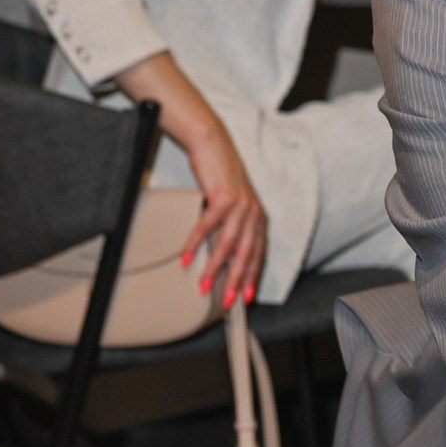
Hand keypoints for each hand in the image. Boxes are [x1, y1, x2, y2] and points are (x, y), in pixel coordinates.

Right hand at [178, 118, 267, 307]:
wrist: (214, 145)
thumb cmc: (221, 177)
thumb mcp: (234, 204)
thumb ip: (234, 226)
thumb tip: (225, 253)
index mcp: (259, 217)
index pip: (258, 253)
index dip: (252, 275)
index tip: (245, 296)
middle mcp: (254, 213)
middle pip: (247, 254)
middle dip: (236, 280)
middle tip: (227, 301)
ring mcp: (240, 206)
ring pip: (228, 245)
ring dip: (215, 268)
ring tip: (204, 285)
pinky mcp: (223, 198)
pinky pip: (207, 227)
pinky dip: (195, 244)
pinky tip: (186, 258)